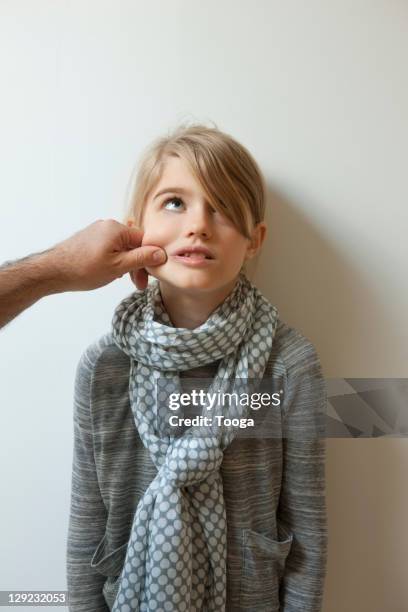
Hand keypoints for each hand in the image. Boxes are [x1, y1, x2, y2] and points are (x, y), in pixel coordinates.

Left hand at [52, 219, 166, 290]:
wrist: (53, 272)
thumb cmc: (84, 269)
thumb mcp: (118, 266)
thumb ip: (141, 258)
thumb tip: (161, 253)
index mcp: (116, 229)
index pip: (143, 240)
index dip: (149, 259)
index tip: (149, 276)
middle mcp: (107, 226)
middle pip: (132, 244)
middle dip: (137, 264)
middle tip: (138, 284)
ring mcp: (97, 232)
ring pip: (121, 247)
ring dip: (126, 264)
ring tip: (123, 280)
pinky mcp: (89, 239)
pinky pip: (110, 248)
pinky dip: (115, 260)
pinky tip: (111, 273)